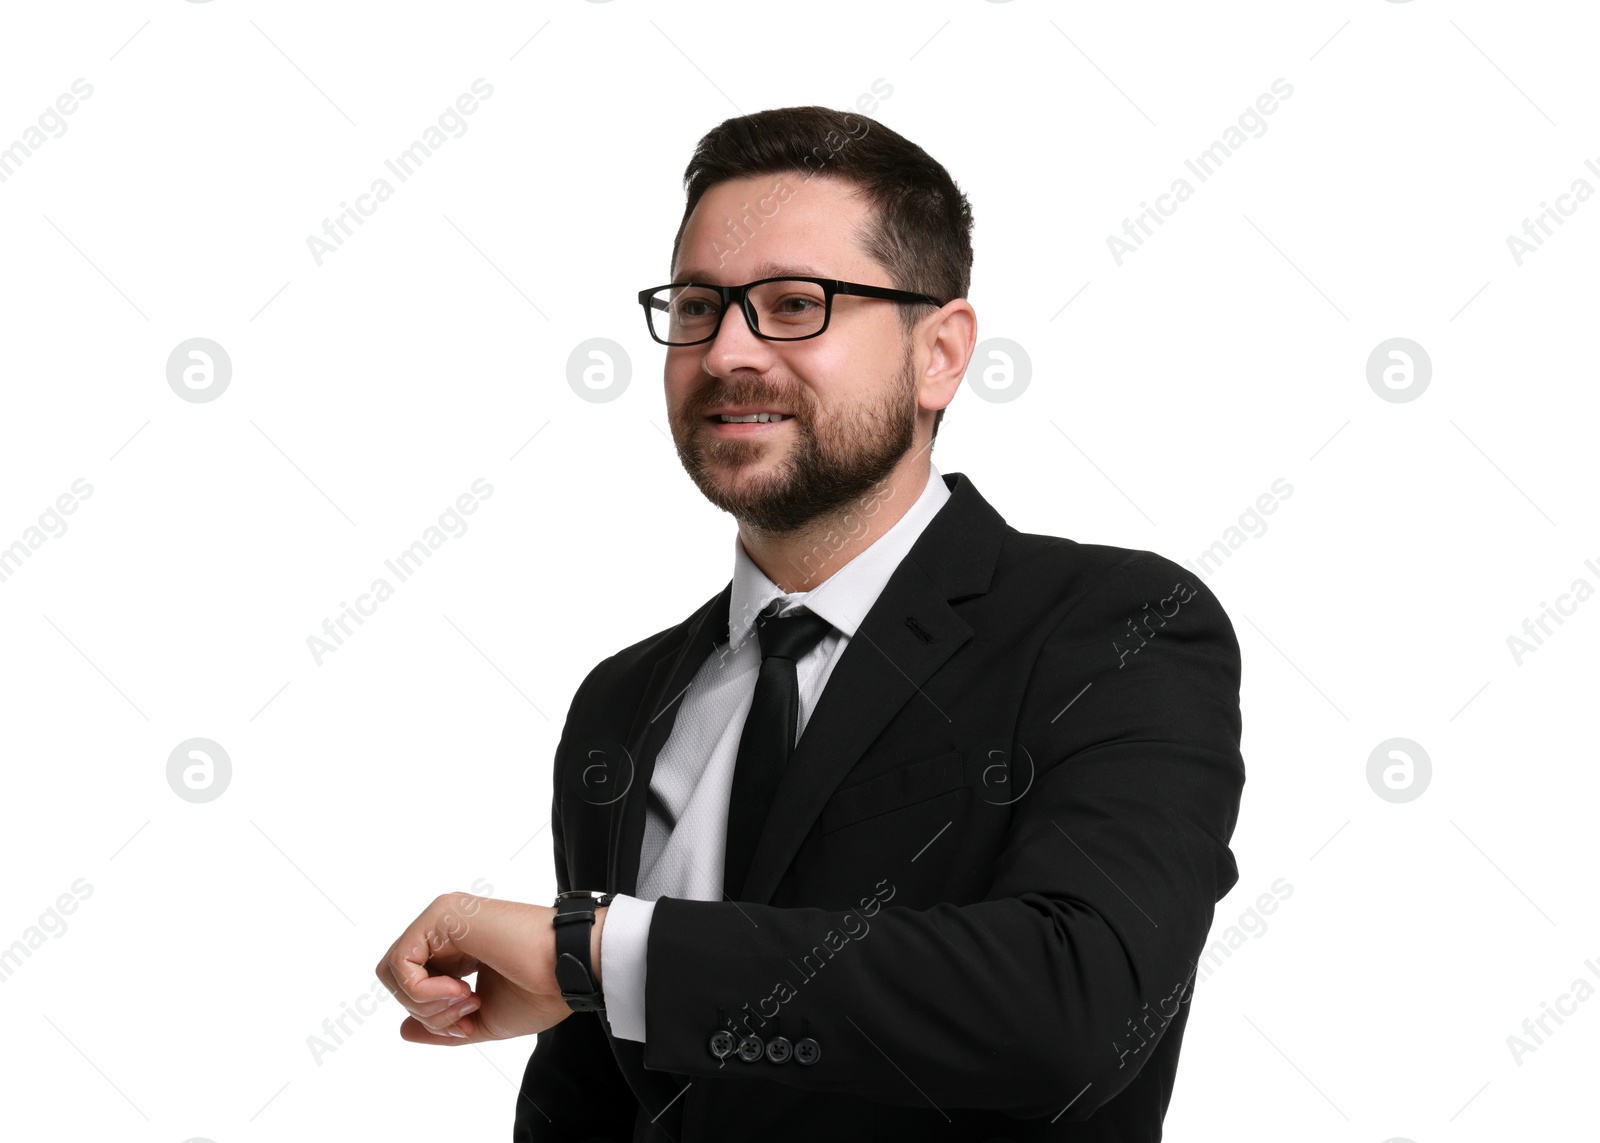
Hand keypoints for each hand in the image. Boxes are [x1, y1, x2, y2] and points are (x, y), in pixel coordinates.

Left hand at [374, 892, 602, 1044]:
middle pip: (396, 978)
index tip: (471, 1020)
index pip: (413, 984)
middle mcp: (445, 927)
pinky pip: (400, 962)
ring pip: (393, 971)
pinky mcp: (442, 915)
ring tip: (469, 1001)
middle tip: (468, 1012)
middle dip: (426, 1011)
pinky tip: (462, 990)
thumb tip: (403, 1030)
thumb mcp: (482, 1020)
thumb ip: (442, 1025)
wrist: (568, 968)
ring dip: (426, 1004)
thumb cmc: (539, 991)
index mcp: (457, 946)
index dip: (433, 1015)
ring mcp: (443, 917)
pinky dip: (422, 991)